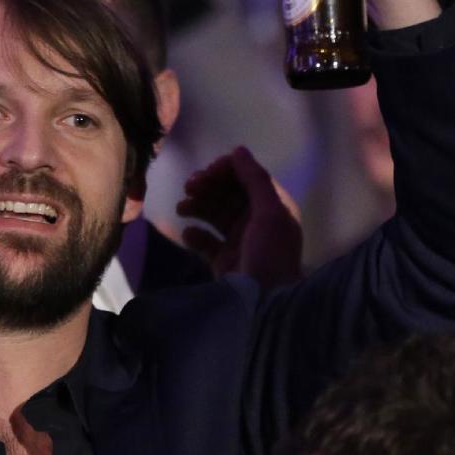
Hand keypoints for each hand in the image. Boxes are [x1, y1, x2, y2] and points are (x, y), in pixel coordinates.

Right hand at [178, 147, 302, 286]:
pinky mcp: (223, 260)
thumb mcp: (269, 213)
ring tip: (182, 208)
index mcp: (272, 207)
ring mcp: (239, 241)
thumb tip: (238, 150)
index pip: (247, 178)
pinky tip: (188, 234)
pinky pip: (205, 241)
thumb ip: (255, 179)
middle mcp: (256, 221)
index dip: (226, 170)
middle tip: (189, 187)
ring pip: (214, 213)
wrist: (265, 304)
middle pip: (228, 193)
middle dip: (208, 186)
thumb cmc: (270, 254)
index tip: (206, 172)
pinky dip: (195, 234)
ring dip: (197, 206)